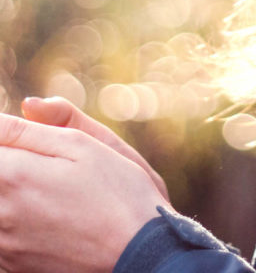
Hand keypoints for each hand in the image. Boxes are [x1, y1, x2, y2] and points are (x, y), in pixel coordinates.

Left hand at [0, 114, 169, 272]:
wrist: (137, 253)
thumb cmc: (116, 192)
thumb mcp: (83, 145)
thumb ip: (42, 124)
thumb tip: (24, 104)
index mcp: (15, 175)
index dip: (9, 136)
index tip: (31, 141)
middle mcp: (0, 212)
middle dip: (12, 160)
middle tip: (45, 162)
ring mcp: (2, 244)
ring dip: (11, 189)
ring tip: (50, 190)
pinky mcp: (12, 265)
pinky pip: (1, 232)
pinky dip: (14, 215)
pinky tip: (47, 215)